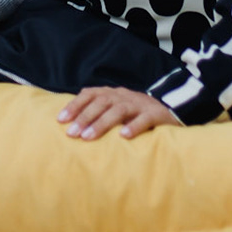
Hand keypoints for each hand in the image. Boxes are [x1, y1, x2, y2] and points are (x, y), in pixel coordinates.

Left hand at [57, 86, 182, 139]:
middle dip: (84, 117)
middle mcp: (124, 96)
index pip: (90, 94)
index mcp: (112, 93)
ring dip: (101, 123)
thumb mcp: (117, 109)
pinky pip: (143, 119)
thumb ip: (99, 112)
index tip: (60, 120)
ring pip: (118, 109)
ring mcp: (140, 104)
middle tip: (71, 134)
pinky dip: (133, 127)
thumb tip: (71, 125)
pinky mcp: (155, 115)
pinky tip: (124, 137)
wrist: (171, 108)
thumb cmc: (136, 113)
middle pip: (101, 102)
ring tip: (88, 137)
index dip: (75, 105)